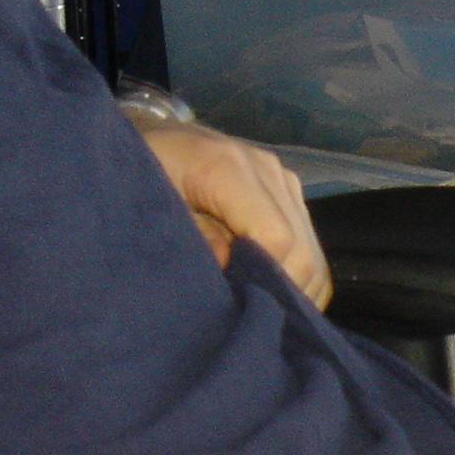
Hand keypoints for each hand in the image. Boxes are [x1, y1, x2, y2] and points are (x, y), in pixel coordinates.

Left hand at [132, 118, 334, 308]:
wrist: (152, 137)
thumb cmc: (141, 174)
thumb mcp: (149, 206)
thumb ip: (190, 235)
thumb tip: (227, 264)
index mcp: (228, 167)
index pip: (277, 237)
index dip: (264, 279)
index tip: (237, 305)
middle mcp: (266, 169)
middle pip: (302, 249)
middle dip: (281, 292)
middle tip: (249, 317)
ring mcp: (282, 179)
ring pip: (312, 252)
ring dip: (293, 289)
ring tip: (260, 309)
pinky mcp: (289, 192)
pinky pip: (310, 245)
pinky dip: (300, 277)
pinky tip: (273, 293)